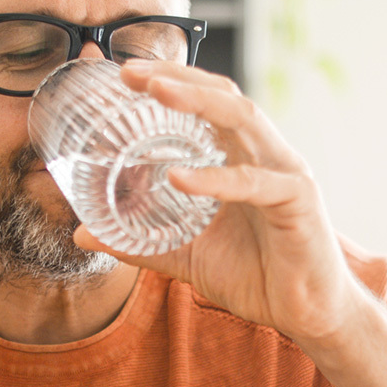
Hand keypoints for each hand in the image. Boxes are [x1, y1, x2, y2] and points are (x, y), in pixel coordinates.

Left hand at [73, 61, 368, 347]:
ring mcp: (285, 172)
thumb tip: (81, 235)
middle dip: (175, 77)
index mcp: (239, 157)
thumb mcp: (185, 257)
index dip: (165, 81)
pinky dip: (215, 178)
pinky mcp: (299, 201)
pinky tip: (179, 177)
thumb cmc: (257, 276)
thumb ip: (138, 243)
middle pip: (221, 95)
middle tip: (128, 71)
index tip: (116, 71)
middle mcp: (263, 154)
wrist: (306, 314)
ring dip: (197, 100)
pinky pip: (255, 182)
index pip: (202, 104)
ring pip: (243, 118)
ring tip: (155, 92)